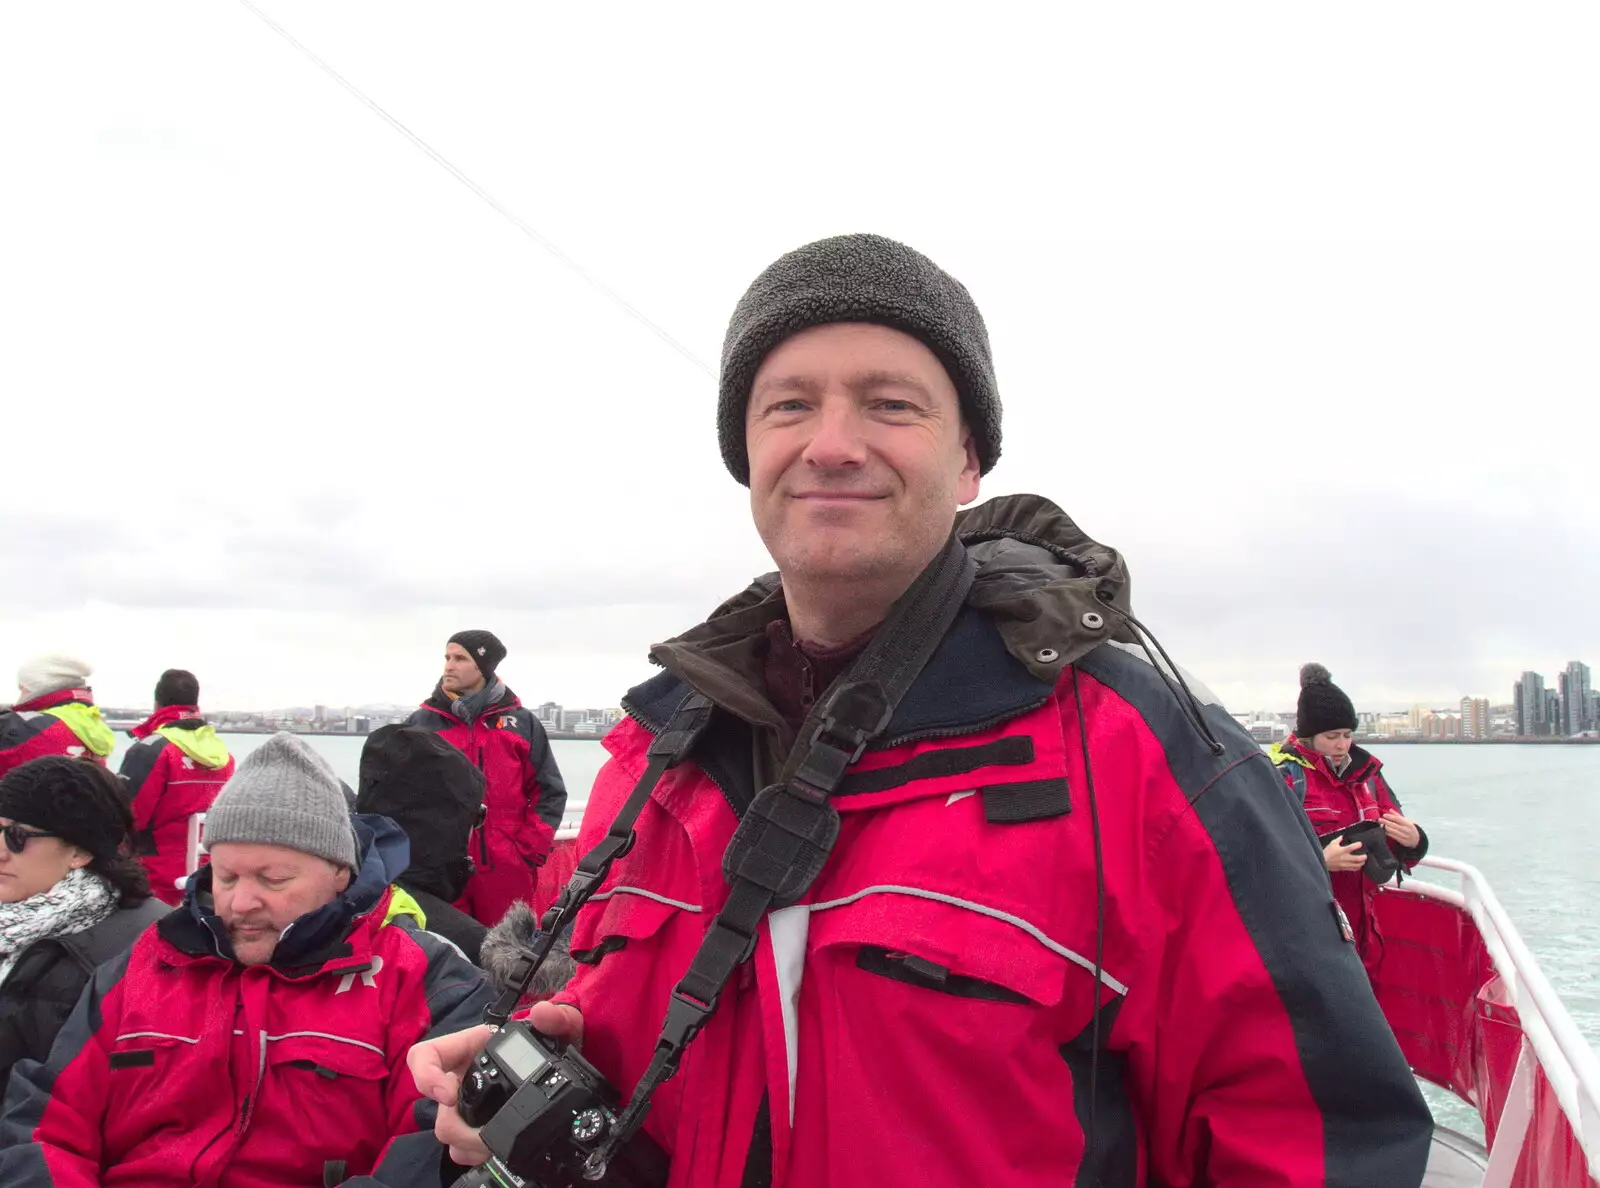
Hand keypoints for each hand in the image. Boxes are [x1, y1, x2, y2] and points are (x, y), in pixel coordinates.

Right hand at [408, 1005, 583, 1166]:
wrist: (566, 1063)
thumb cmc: (556, 1040)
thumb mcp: (562, 1025)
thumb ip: (557, 1017)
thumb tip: (542, 1012)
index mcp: (472, 1046)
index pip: (426, 1056)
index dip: (426, 1076)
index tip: (449, 1096)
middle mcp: (463, 1075)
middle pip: (438, 1108)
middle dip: (458, 1128)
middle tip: (483, 1136)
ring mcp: (468, 1103)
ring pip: (448, 1131)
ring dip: (467, 1144)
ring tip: (494, 1145)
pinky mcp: (478, 1125)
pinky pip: (462, 1147)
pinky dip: (475, 1154)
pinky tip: (494, 1150)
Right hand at [1323, 835, 1367, 872]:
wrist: (1322, 861)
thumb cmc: (1326, 853)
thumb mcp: (1332, 843)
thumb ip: (1338, 839)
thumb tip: (1342, 836)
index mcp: (1342, 850)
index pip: (1352, 847)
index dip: (1358, 845)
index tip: (1360, 844)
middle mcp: (1345, 858)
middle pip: (1358, 858)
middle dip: (1364, 857)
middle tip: (1365, 855)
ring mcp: (1345, 864)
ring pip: (1357, 865)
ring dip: (1362, 863)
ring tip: (1363, 861)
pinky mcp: (1344, 868)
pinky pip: (1353, 869)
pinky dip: (1357, 867)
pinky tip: (1358, 865)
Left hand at [1380, 812, 1419, 849]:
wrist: (1417, 839)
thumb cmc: (1409, 828)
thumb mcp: (1406, 821)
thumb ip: (1397, 815)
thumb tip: (1390, 810)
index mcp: (1408, 823)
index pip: (1397, 819)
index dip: (1390, 817)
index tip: (1384, 815)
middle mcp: (1407, 830)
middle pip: (1394, 825)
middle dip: (1385, 822)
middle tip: (1380, 819)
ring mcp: (1405, 836)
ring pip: (1392, 831)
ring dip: (1385, 828)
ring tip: (1382, 825)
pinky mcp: (1403, 841)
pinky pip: (1393, 837)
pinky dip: (1388, 833)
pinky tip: (1385, 830)